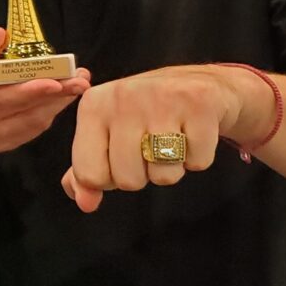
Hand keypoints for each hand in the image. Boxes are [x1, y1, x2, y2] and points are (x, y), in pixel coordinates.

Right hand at [0, 28, 90, 152]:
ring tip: (76, 86)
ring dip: (57, 104)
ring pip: (34, 122)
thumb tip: (0, 33)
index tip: (55, 82)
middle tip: (80, 80)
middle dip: (56, 94)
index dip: (31, 90)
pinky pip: (33, 131)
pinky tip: (60, 100)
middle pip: (26, 110)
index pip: (4, 96)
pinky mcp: (4, 145)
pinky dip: (49, 113)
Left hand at [62, 66, 239, 212]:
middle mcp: (122, 98)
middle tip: (148, 149)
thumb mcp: (105, 135)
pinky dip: (197, 158)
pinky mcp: (199, 104)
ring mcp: (162, 99)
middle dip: (141, 175)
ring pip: (163, 176)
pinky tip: (191, 134)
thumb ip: (87, 172)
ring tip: (170, 141)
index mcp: (93, 106)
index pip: (89, 174)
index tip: (118, 158)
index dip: (108, 179)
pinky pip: (198, 163)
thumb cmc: (142, 116)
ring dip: (170, 169)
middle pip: (128, 181)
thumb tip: (85, 204)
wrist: (195, 82)